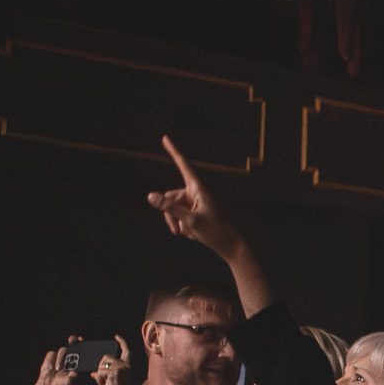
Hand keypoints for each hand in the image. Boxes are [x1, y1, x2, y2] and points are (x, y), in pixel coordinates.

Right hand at [33, 344, 81, 384]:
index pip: (83, 352)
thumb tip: (75, 374)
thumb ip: (71, 378)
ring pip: (63, 350)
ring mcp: (61, 357)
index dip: (84, 346)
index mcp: (79, 363)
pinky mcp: (51, 357)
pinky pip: (52, 354)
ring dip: (61, 358)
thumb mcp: (68, 383)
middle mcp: (71, 358)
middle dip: (74, 341)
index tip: (82, 341)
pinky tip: (51, 367)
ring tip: (58, 369)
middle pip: (74, 345)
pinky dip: (51, 360)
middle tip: (73, 340)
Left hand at [92, 334, 133, 384]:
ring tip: (106, 383)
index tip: (116, 336)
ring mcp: (122, 368)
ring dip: (100, 374)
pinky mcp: (116, 372)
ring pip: (102, 364)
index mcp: (127, 366)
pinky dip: (100, 378)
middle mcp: (126, 365)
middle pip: (106, 356)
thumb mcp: (108, 380)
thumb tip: (92, 372)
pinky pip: (101, 371)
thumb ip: (102, 373)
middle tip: (105, 378)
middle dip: (100, 366)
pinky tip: (106, 384)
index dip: (122, 342)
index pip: (126, 351)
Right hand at [146, 136, 243, 258]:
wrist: (232, 247)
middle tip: (179, 231)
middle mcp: (197, 192)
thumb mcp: (191, 222)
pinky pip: (179, 215)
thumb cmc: (216, 233)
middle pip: (170, 196)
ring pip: (173, 208)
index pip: (184, 165)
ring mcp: (196, 202)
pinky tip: (194, 235)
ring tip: (189, 234)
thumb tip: (151, 195)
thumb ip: (170, 208)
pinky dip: (182, 226)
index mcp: (200, 188)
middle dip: (170, 214)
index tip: (165, 137)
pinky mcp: (196, 211)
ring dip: (176, 222)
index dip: (174, 151)